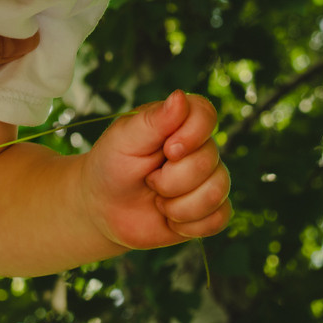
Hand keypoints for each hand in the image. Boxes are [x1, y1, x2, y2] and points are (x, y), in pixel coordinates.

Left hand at [80, 90, 233, 251]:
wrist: (103, 209)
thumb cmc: (111, 166)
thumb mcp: (123, 140)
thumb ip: (153, 120)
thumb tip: (180, 97)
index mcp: (181, 121)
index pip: (207, 115)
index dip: (192, 136)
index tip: (166, 150)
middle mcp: (201, 148)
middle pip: (209, 162)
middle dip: (170, 180)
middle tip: (148, 181)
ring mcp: (209, 179)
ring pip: (216, 193)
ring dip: (178, 206)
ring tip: (158, 200)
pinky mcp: (211, 209)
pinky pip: (219, 218)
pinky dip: (188, 225)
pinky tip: (170, 219)